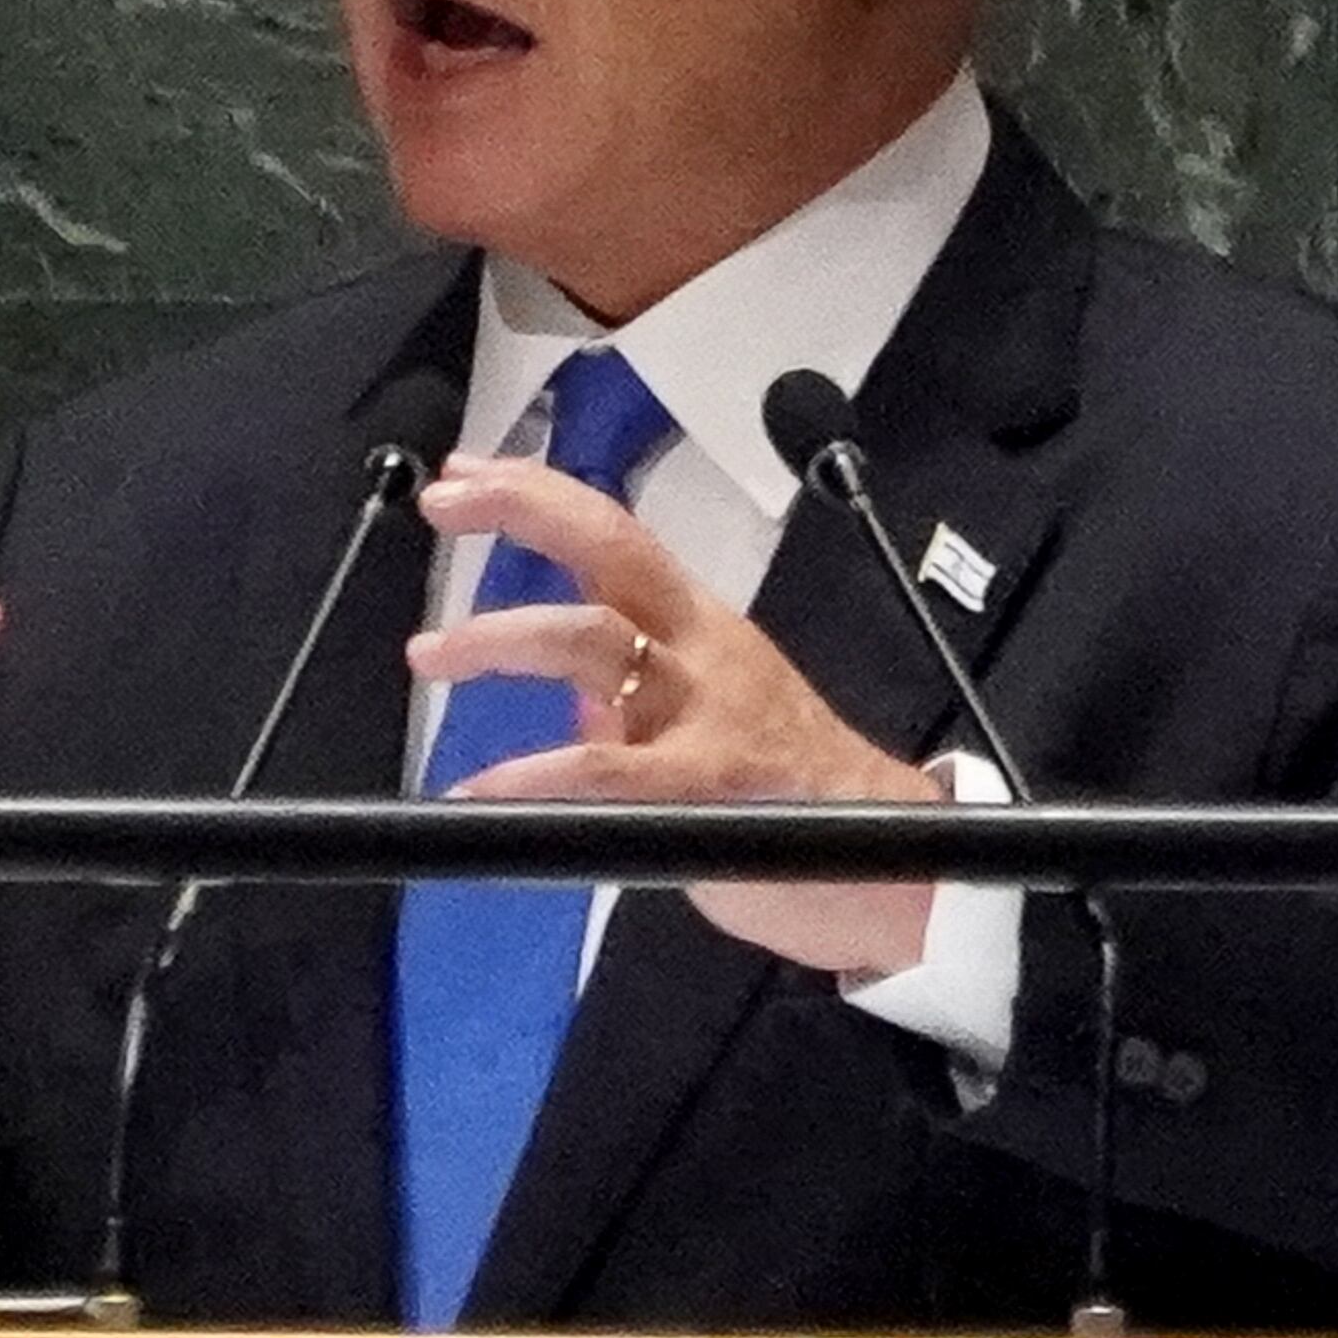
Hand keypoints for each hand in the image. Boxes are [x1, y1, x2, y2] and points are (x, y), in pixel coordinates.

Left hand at [410, 454, 942, 977]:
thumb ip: (640, 709)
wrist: (903, 861)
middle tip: (443, 506)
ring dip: (502, 639)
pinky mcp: (710, 782)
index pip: (614, 537)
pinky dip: (537, 774)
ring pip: (595, 639)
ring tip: (434, 654)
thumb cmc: (801, 798)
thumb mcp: (710, 727)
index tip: (465, 477)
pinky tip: (482, 788)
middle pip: (609, 548)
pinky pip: (608, 768)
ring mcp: (707, 709)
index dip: (539, 496)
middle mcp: (701, 649)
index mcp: (700, 629)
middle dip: (523, 511)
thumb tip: (573, 706)